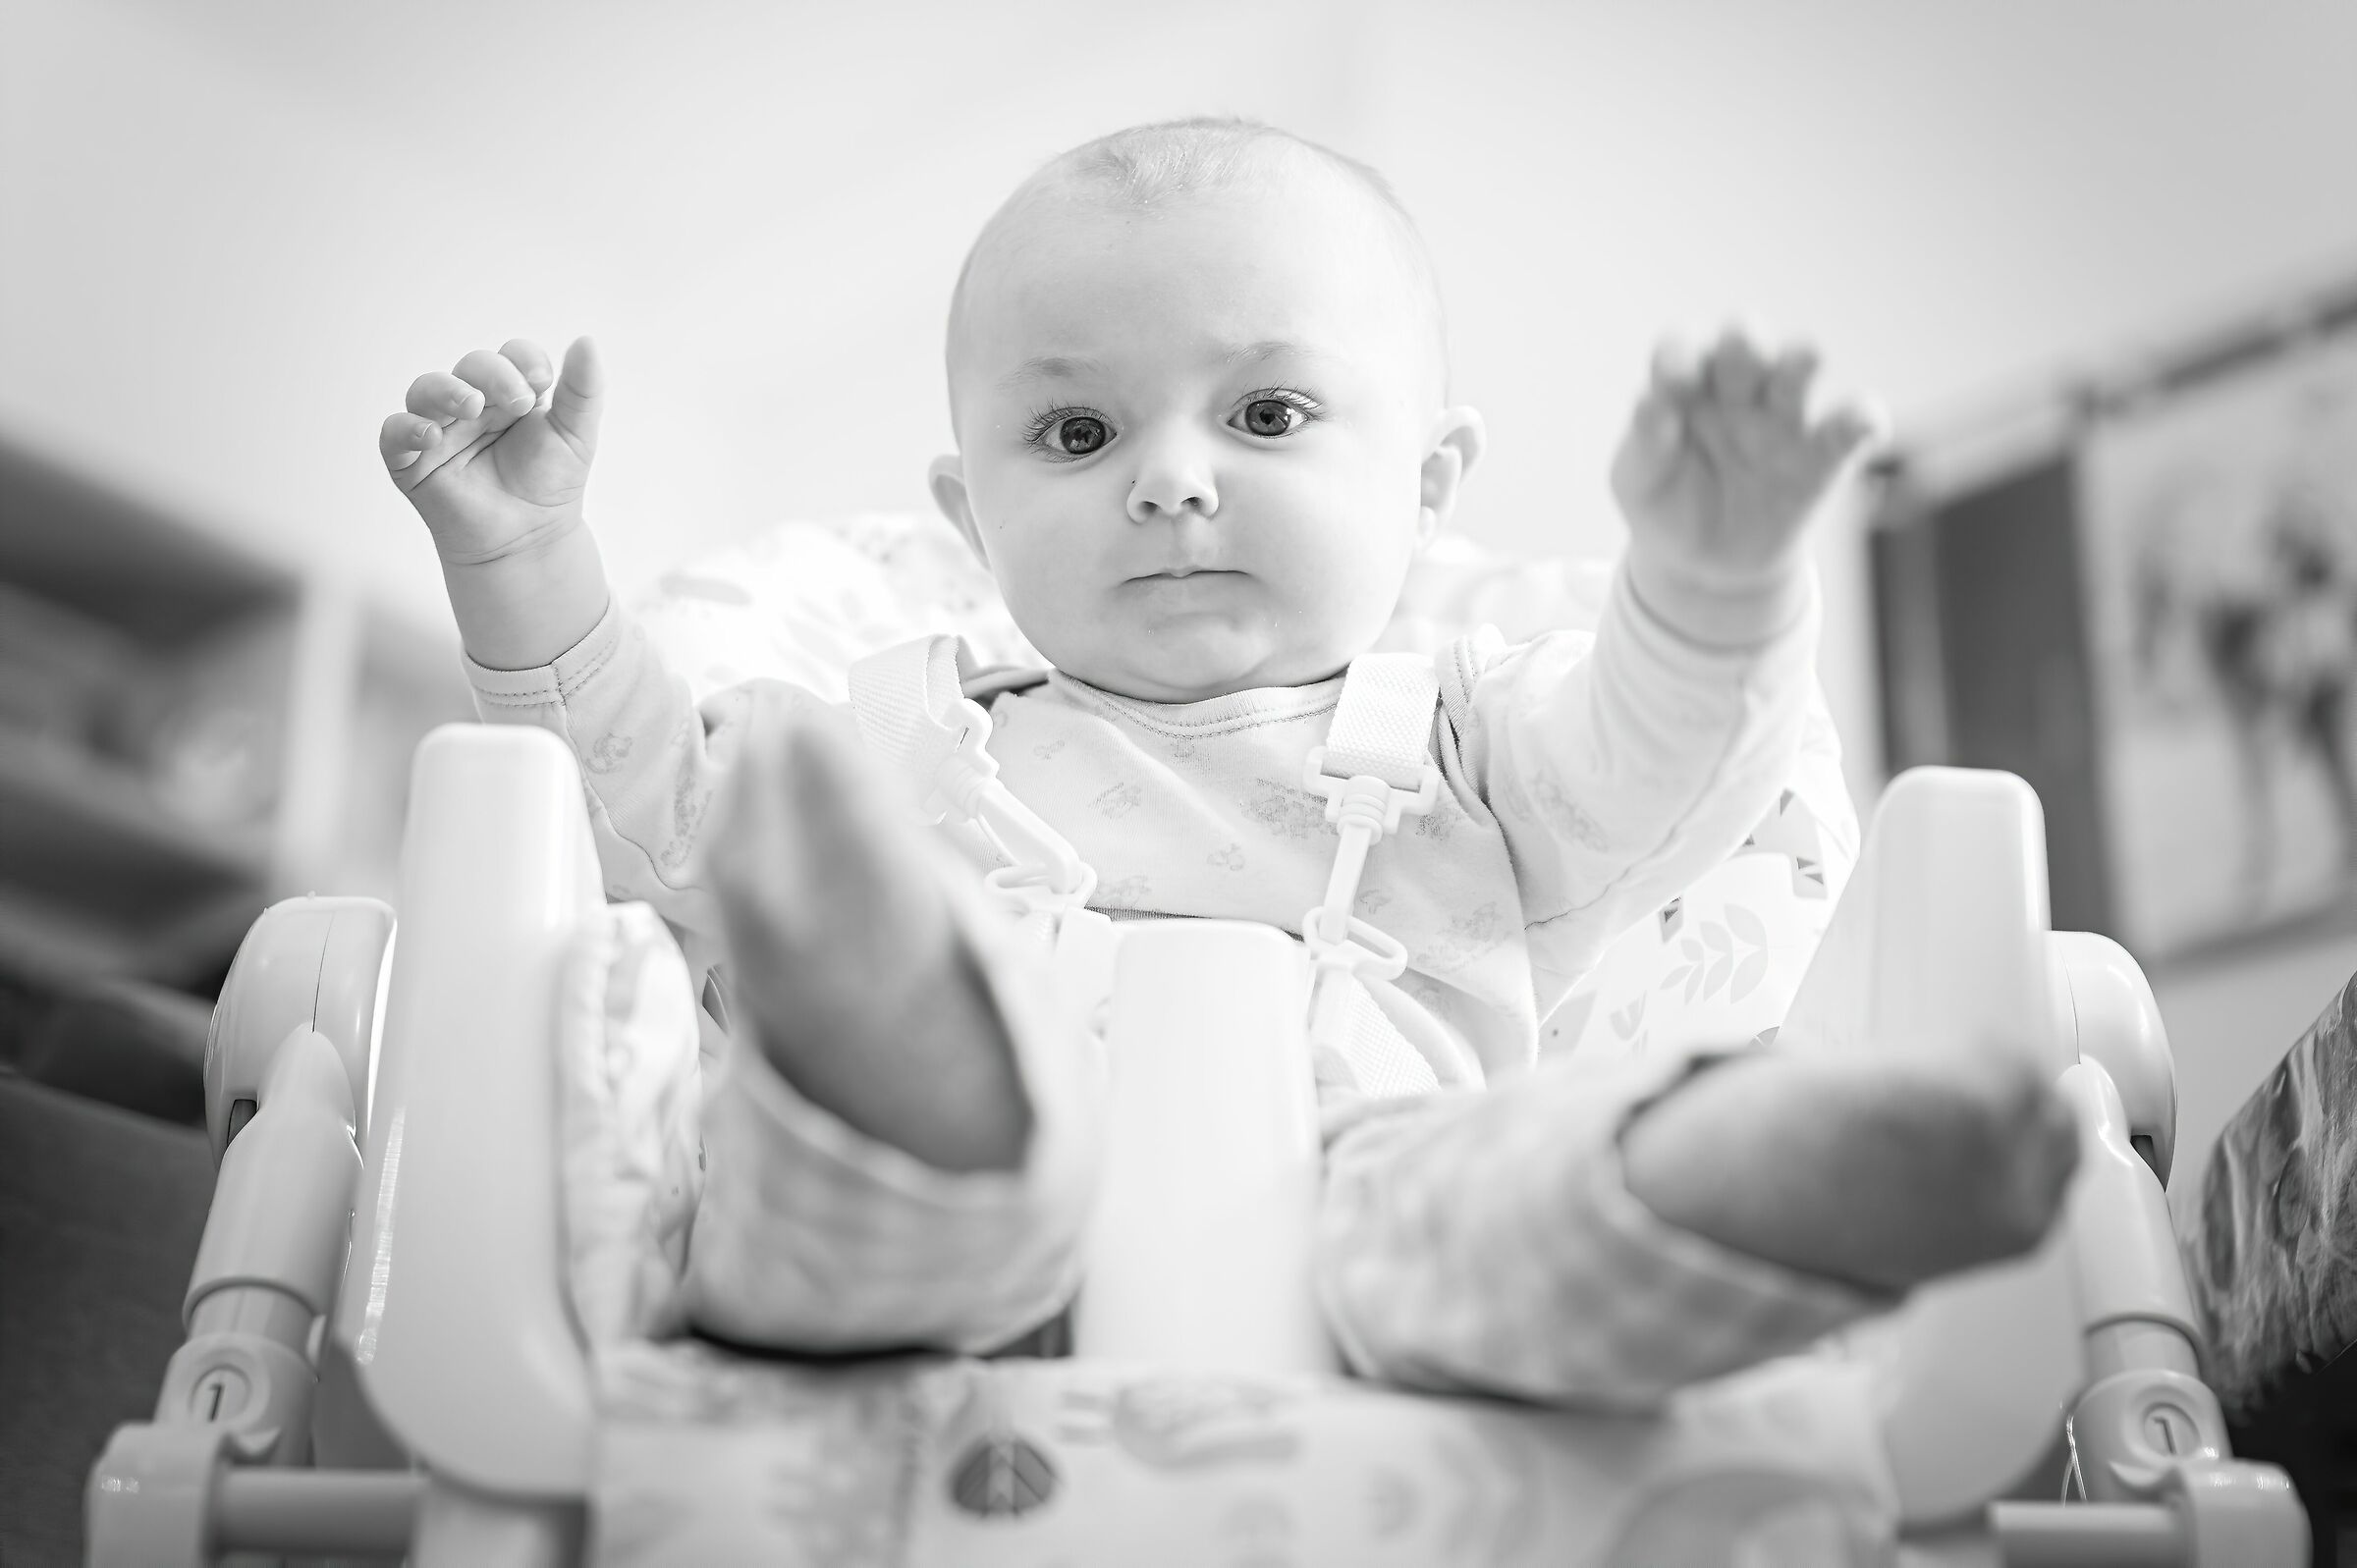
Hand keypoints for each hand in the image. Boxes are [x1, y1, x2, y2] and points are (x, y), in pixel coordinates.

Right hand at [378, 337, 603, 565]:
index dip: (523, 360)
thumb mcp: (576, 435)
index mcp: (510, 392)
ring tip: (471, 407)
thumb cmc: (550, 485)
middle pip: (471, 367)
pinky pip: (394, 433)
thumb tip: (587, 341)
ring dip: (446, 391)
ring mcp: (440, 428)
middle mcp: (472, 403)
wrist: (530, 540)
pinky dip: (407, 428)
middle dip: (493, 375)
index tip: (542, 380)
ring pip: (426, 390)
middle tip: (518, 403)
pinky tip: (431, 436)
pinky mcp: (412, 460)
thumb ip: (583, 391)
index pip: (510, 356)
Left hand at [1610, 328, 1880, 602]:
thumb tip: (1650, 403)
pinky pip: (1848, 430)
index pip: (1680, 352)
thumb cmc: (1667, 505)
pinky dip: (1862, 418)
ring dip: (1800, 360)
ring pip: (1797, 373)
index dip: (1678, 355)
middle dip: (1744, 340)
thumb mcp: (1640, 480)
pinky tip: (1863, 421)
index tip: (1674, 380)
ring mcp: (1781, 421)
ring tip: (1805, 360)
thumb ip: (1645, 442)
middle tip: (1741, 348)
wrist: (1706, 567)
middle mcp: (1735, 392)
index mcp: (1684, 389)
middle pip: (1743, 346)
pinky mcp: (1819, 460)